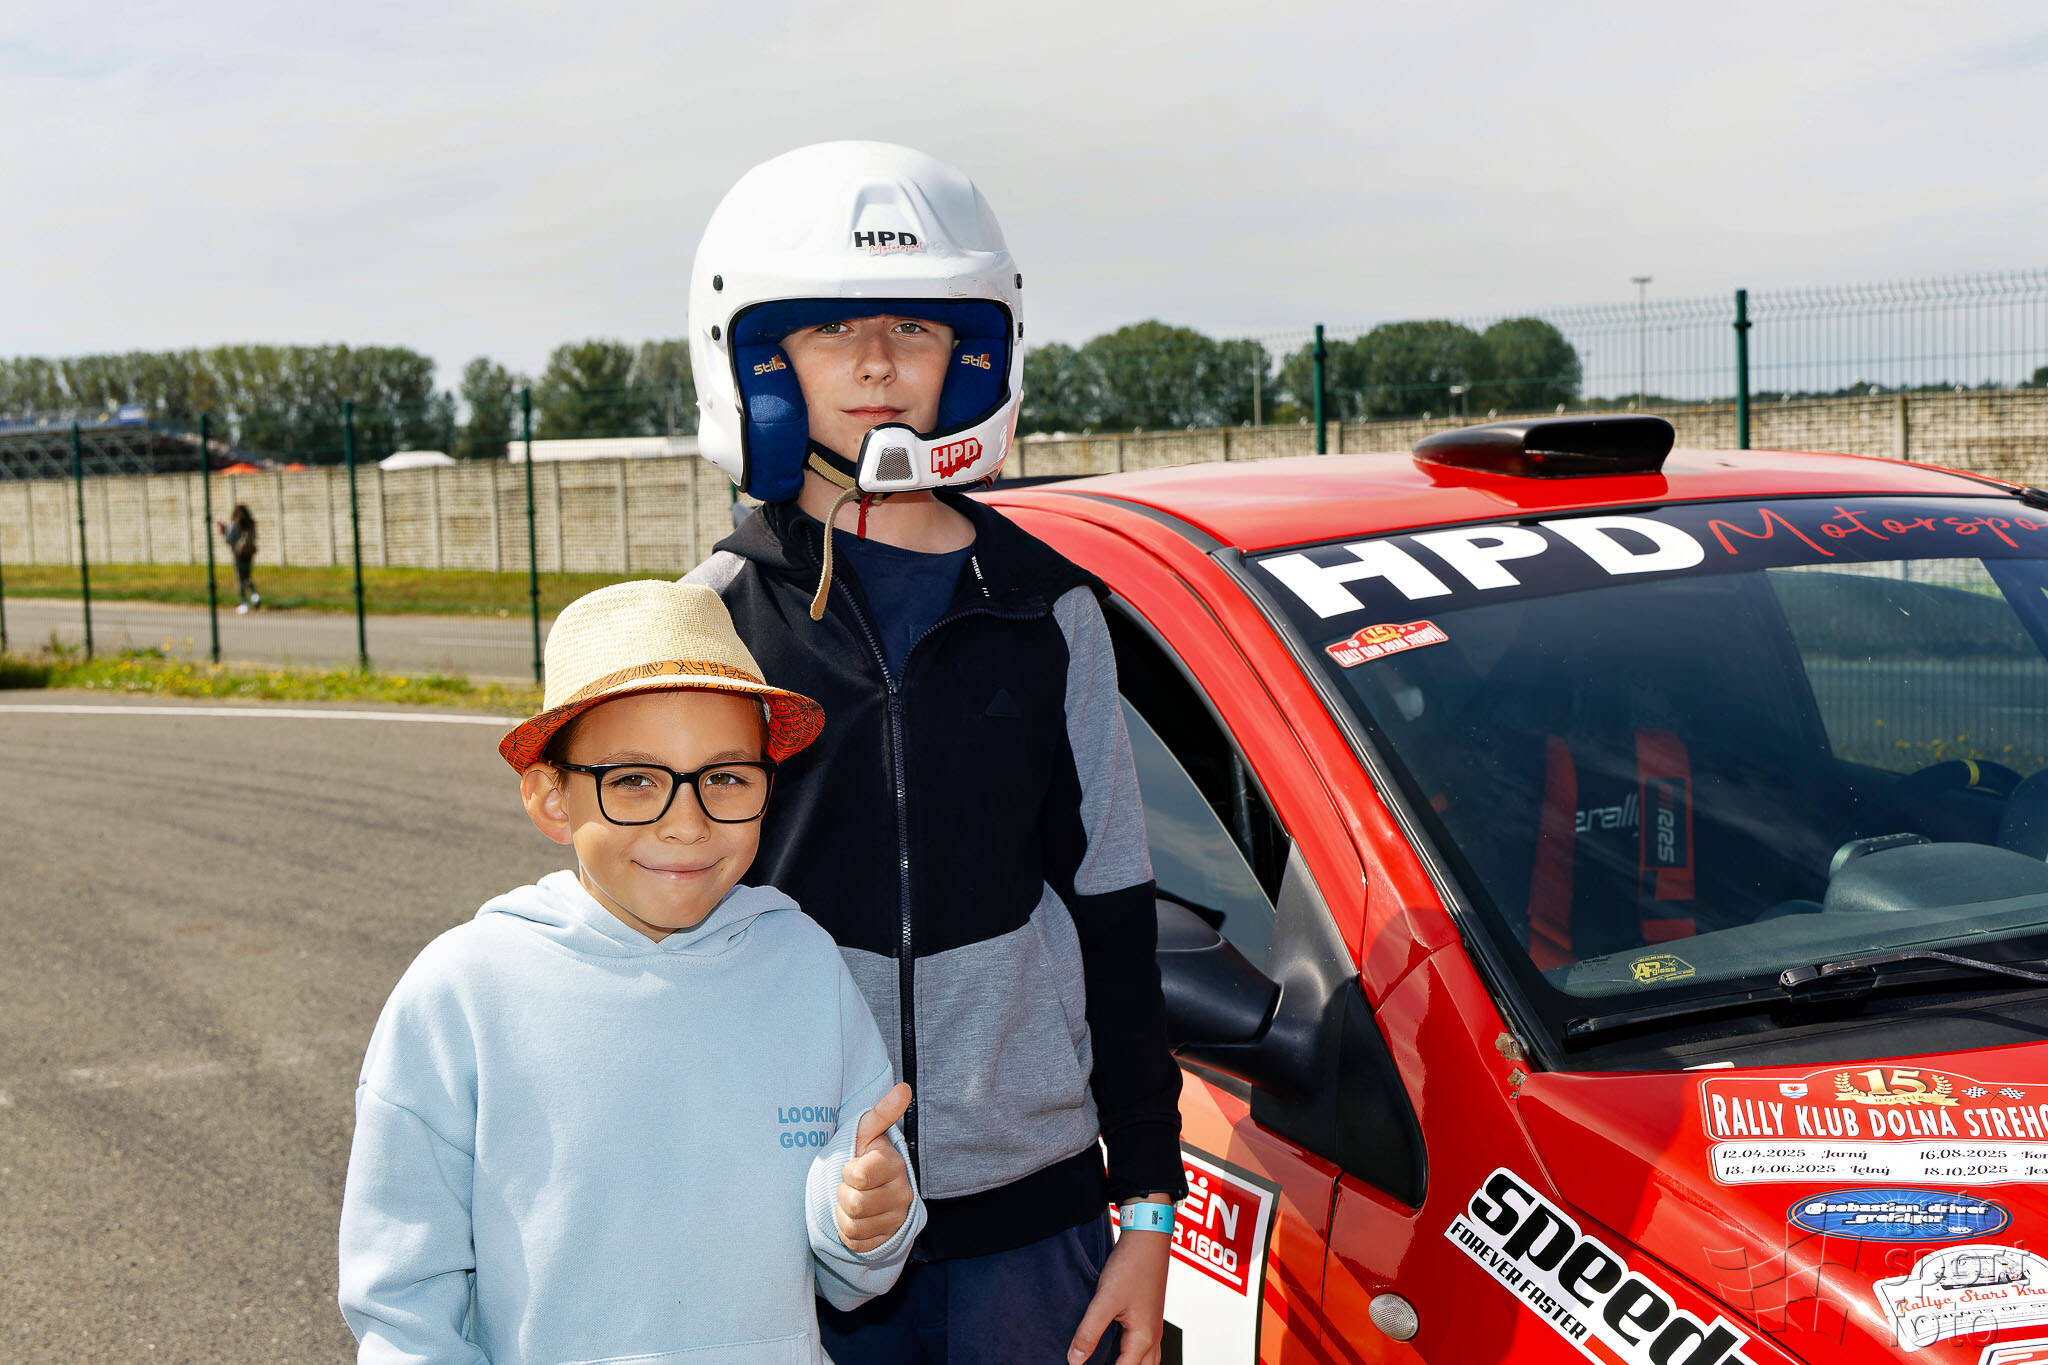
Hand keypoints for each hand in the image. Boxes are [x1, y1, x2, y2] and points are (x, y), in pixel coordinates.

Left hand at [834, 1082, 912, 1253]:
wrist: (869, 1190)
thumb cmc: (864, 1156)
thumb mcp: (868, 1132)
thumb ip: (882, 1112)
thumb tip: (903, 1088)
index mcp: (896, 1165)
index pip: (859, 1176)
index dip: (848, 1172)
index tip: (854, 1166)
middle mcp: (902, 1194)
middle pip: (854, 1204)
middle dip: (843, 1194)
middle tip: (852, 1186)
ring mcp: (896, 1219)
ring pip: (853, 1225)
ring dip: (843, 1214)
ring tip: (853, 1200)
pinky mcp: (887, 1240)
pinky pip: (856, 1242)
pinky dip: (848, 1232)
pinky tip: (856, 1219)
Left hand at [1068, 1202, 1171, 1364]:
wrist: (1148, 1237)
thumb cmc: (1132, 1266)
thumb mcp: (1105, 1301)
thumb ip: (1089, 1333)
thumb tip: (1075, 1361)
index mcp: (1143, 1338)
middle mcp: (1152, 1336)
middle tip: (1095, 1364)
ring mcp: (1153, 1325)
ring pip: (1146, 1360)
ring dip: (1128, 1364)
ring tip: (1105, 1360)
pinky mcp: (1148, 1314)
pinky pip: (1143, 1345)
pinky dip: (1130, 1353)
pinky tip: (1114, 1344)